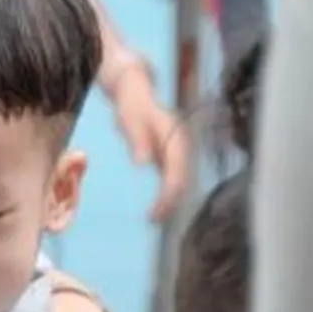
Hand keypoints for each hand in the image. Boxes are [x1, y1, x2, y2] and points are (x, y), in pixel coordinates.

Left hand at [107, 54, 189, 219]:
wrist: (134, 92)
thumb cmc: (131, 105)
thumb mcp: (130, 120)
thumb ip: (137, 140)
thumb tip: (142, 163)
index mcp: (174, 137)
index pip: (177, 171)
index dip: (169, 192)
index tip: (158, 209)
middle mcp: (181, 145)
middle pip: (182, 179)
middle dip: (171, 201)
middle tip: (154, 220)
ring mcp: (177, 151)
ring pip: (179, 180)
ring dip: (170, 200)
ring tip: (154, 218)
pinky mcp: (170, 155)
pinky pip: (172, 177)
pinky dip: (166, 193)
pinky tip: (157, 207)